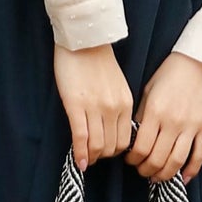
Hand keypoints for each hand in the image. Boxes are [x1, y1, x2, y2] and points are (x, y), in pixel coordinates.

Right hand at [53, 43, 133, 171]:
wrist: (82, 38)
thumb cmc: (96, 60)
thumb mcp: (117, 85)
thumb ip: (117, 107)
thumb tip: (111, 131)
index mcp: (126, 104)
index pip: (125, 140)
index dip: (114, 152)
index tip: (105, 152)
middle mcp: (113, 108)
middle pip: (111, 147)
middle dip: (102, 156)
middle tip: (93, 157)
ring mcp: (95, 108)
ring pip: (97, 146)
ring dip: (91, 157)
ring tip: (85, 159)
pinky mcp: (76, 106)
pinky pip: (81, 138)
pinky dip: (80, 154)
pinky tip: (79, 162)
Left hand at [125, 53, 201, 184]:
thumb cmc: (172, 73)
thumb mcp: (149, 91)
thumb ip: (142, 116)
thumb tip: (135, 141)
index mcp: (155, 112)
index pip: (140, 148)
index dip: (133, 160)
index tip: (130, 161)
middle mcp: (173, 122)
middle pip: (157, 160)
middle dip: (146, 170)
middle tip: (142, 171)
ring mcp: (192, 127)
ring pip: (176, 162)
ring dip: (164, 175)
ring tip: (157, 176)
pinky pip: (199, 156)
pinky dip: (190, 171)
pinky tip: (183, 178)